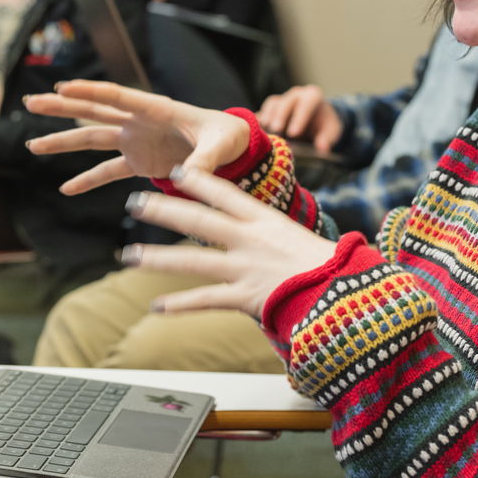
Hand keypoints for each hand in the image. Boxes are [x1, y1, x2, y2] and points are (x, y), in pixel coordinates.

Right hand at [25, 80, 249, 194]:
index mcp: (157, 109)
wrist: (232, 149)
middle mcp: (139, 122)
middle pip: (94, 111)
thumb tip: (184, 178)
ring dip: (64, 142)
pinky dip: (88, 180)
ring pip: (92, 138)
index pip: (118, 97)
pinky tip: (65, 189)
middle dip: (62, 107)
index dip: (90, 92)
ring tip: (33, 146)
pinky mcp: (138, 161)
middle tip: (32, 101)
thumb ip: (203, 160)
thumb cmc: (228, 137)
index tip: (62, 88)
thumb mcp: (220, 145)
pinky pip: (108, 170)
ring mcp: (135, 140)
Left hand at [122, 167, 334, 317]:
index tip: (176, 171)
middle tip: (135, 201)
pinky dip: (179, 305)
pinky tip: (156, 306)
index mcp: (264, 220)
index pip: (225, 193)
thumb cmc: (327, 266)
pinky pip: (206, 301)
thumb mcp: (294, 238)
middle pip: (198, 219)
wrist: (346, 294)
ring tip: (130, 255)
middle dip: (163, 209)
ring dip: (158, 258)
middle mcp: (251, 240)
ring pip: (193, 260)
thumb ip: (265, 232)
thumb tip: (243, 227)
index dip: (198, 181)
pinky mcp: (246, 298)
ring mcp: (246, 268)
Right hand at [257, 84, 341, 153]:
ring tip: (265, 131)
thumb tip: (322, 148)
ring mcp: (282, 99)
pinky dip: (259, 120)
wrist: (318, 118)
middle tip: (276, 131)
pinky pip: (263, 110)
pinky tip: (255, 131)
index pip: (307, 103)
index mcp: (312, 96)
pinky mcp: (272, 107)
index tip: (294, 133)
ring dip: (268, 117)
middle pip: (286, 102)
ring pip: (273, 104)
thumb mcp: (332, 131)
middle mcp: (296, 95)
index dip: (300, 117)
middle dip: (280, 116)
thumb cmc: (324, 124)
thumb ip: (327, 139)